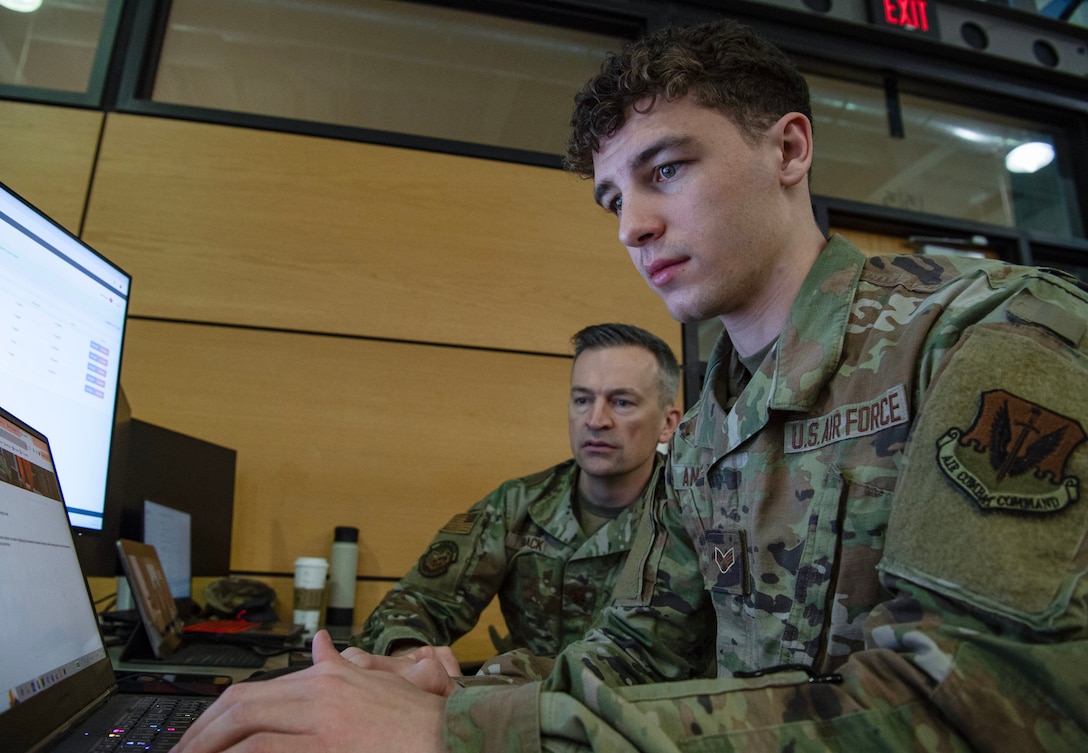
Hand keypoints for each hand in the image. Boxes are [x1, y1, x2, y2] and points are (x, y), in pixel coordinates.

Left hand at [172, 631, 445, 752]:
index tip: (197, 738)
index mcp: (327, 678)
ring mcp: (323, 722)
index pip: (253, 692)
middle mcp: (320, 694)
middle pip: (240, 706)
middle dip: (203, 734)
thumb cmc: (419, 721)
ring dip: (212, 748)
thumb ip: (342, 664)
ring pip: (247, 732)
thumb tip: (318, 644)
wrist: (453, 738)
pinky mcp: (329, 748)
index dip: (216, 717)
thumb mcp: (380, 682)